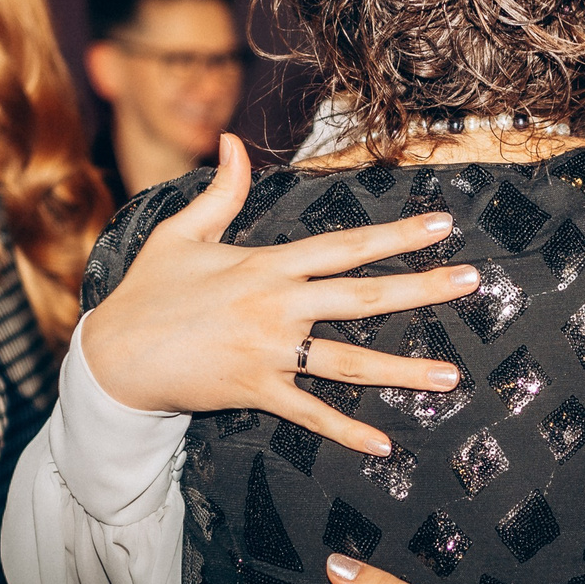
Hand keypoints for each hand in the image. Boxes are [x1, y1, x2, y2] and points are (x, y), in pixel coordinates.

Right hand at [75, 135, 481, 455]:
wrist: (113, 355)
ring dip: (403, 370)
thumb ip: (221, 190)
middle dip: (422, 289)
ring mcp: (270, 351)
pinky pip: (310, 413)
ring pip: (349, 362)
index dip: (396, 234)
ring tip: (449, 376)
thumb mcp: (179, 232)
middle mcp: (277, 306)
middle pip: (362, 296)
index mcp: (266, 264)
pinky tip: (385, 443)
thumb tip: (233, 140)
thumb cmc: (147, 292)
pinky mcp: (256, 390)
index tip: (441, 224)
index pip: (344, 245)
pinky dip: (346, 430)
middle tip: (472, 282)